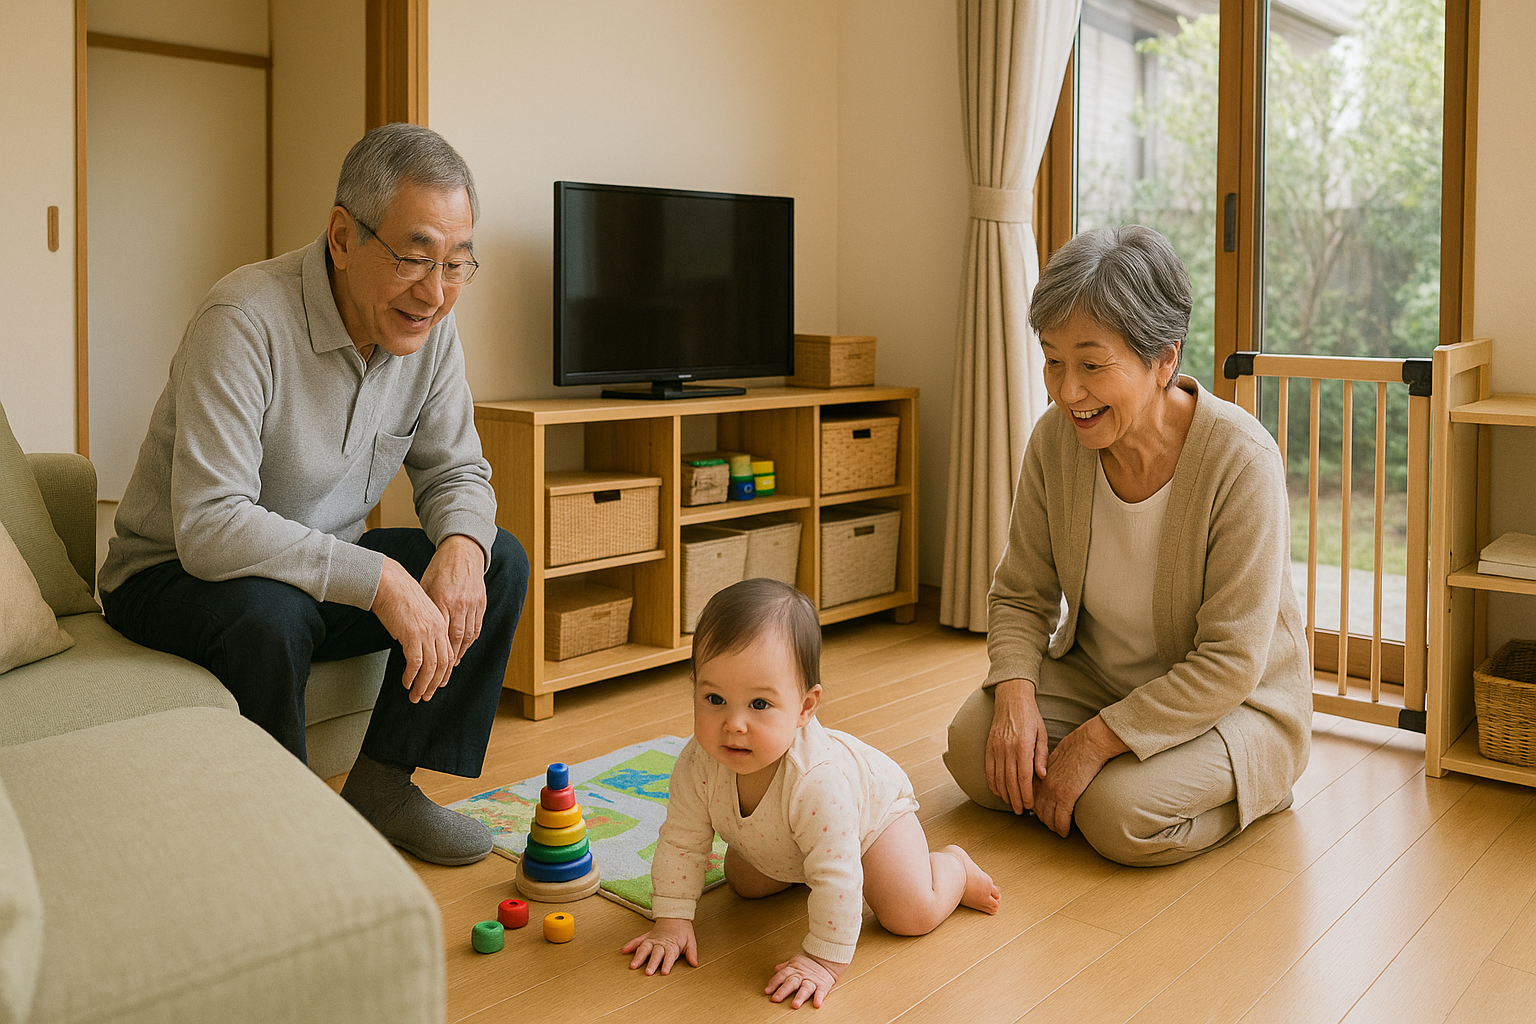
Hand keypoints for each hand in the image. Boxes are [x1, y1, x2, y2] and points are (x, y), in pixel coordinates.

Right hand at [371, 558, 451, 702]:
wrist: (388, 582)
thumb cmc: (398, 594)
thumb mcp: (418, 612)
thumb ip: (424, 628)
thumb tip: (419, 648)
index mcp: (441, 622)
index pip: (448, 654)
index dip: (444, 672)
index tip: (438, 684)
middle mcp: (437, 629)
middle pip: (443, 664)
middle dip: (435, 684)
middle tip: (427, 696)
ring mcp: (426, 632)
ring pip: (431, 667)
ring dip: (423, 685)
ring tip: (416, 696)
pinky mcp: (412, 635)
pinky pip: (415, 662)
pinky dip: (412, 676)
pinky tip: (407, 682)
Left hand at [419, 534, 486, 664]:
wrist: (462, 552)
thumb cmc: (439, 569)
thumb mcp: (425, 586)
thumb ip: (424, 607)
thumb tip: (414, 627)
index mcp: (442, 600)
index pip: (438, 634)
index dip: (434, 652)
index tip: (428, 667)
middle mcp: (459, 605)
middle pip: (455, 640)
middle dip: (447, 661)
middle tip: (440, 676)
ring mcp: (472, 604)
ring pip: (468, 636)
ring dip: (460, 653)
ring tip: (451, 666)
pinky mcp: (481, 603)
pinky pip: (477, 627)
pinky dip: (470, 641)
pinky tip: (463, 648)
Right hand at [622, 918, 697, 975]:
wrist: (676, 915)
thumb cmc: (683, 930)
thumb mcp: (691, 941)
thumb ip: (692, 953)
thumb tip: (695, 964)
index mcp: (672, 945)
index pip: (669, 956)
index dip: (667, 964)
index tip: (664, 972)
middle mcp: (660, 943)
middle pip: (655, 954)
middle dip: (651, 963)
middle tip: (647, 973)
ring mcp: (652, 940)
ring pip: (644, 948)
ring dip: (638, 957)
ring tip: (633, 966)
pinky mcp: (646, 937)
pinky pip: (637, 940)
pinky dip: (630, 945)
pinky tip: (624, 950)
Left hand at [766, 952, 844, 1008]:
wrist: (826, 957)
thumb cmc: (809, 962)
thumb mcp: (795, 961)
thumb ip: (785, 966)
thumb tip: (776, 969)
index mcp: (794, 969)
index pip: (781, 976)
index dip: (774, 983)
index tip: (767, 991)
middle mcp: (802, 975)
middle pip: (791, 983)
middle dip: (783, 991)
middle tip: (776, 999)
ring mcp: (812, 980)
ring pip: (805, 989)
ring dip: (800, 997)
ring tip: (795, 1005)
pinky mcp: (823, 984)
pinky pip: (821, 991)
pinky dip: (819, 997)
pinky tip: (816, 1003)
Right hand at [985, 678, 1049, 813]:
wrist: (1011, 699)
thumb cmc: (1030, 716)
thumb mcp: (1042, 734)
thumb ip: (1041, 756)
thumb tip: (1042, 776)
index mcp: (1022, 746)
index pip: (1023, 778)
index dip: (1026, 795)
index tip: (1030, 806)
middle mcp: (1007, 749)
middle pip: (1010, 782)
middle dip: (1016, 799)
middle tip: (1022, 812)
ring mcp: (995, 748)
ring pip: (998, 778)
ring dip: (1005, 794)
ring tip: (1012, 805)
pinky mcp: (988, 747)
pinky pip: (988, 770)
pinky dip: (992, 783)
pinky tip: (998, 792)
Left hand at [1034, 715, 1129, 837]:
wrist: (1089, 743)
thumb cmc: (1077, 746)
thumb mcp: (1056, 756)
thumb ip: (1049, 769)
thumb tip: (1050, 775)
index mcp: (1040, 774)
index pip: (1032, 796)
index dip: (1034, 807)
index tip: (1038, 813)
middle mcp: (1044, 784)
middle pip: (1038, 809)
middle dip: (1043, 819)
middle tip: (1049, 825)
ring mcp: (1054, 791)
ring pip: (1048, 817)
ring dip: (1052, 826)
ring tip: (1057, 831)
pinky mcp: (1067, 796)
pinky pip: (1061, 819)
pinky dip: (1062, 828)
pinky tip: (1065, 833)